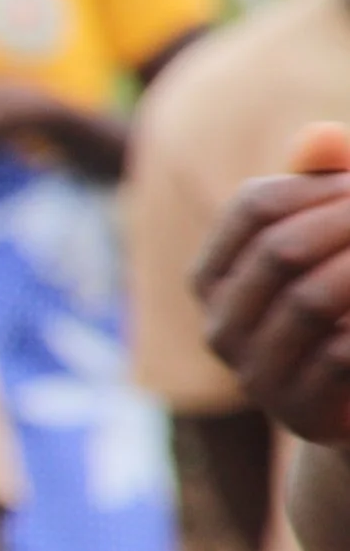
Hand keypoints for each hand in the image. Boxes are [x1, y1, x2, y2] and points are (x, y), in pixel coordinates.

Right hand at [193, 122, 349, 445]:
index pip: (254, 206)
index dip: (324, 186)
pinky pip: (342, 353)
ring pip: (310, 298)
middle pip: (280, 249)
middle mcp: (218, 326)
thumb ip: (328, 188)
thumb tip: (322, 138)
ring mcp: (254, 374)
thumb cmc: (348, 311)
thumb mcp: (334, 243)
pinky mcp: (298, 413)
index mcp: (214, 276)